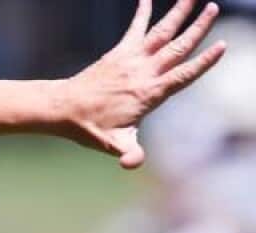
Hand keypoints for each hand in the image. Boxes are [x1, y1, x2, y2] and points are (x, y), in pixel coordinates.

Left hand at [61, 0, 225, 169]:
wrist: (62, 109)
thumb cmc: (90, 128)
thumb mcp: (113, 144)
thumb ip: (129, 154)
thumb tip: (132, 164)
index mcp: (149, 93)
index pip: (184, 75)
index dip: (204, 61)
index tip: (222, 46)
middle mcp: (143, 72)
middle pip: (177, 46)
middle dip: (197, 27)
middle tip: (214, 8)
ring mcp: (131, 60)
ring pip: (160, 32)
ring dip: (177, 13)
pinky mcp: (118, 53)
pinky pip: (134, 29)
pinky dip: (142, 13)